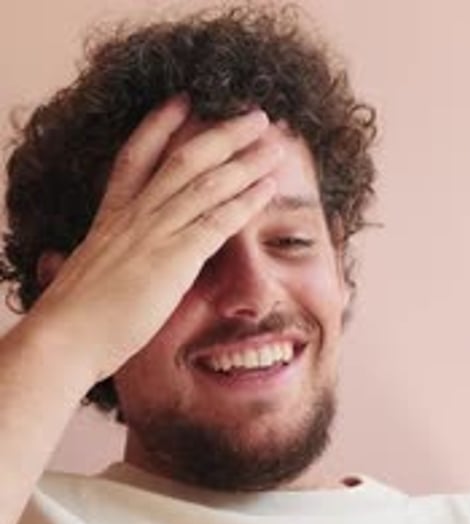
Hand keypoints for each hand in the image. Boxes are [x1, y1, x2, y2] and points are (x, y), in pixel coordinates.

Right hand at [31, 95, 280, 381]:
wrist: (65, 337)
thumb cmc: (68, 321)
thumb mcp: (72, 280)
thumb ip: (74, 265)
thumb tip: (55, 265)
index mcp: (108, 220)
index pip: (134, 159)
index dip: (158, 126)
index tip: (181, 100)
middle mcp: (133, 218)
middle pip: (183, 160)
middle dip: (222, 134)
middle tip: (255, 116)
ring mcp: (154, 234)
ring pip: (207, 183)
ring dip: (246, 161)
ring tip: (276, 143)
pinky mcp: (173, 258)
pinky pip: (217, 221)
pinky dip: (246, 202)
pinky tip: (269, 188)